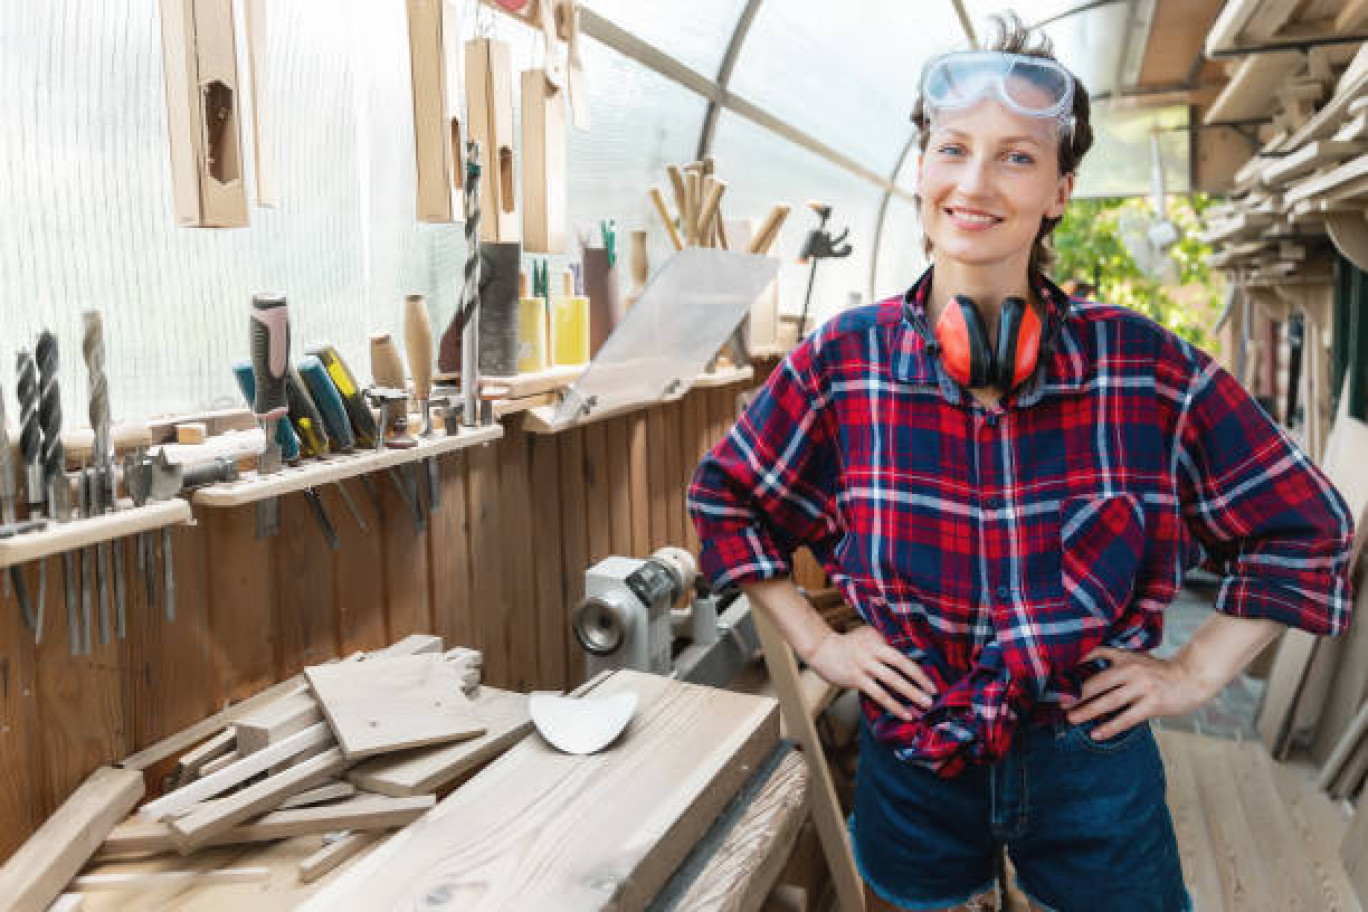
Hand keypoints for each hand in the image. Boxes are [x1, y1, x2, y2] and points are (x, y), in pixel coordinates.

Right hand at [805, 626, 936, 721]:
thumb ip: (884, 643)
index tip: (932, 680)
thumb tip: (907, 657)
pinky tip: (904, 714)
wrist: (820, 648)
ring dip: (911, 693)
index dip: (918, 667)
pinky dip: (894, 705)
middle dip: (920, 679)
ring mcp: (864, 664)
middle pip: (901, 663)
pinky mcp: (856, 678)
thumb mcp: (867, 636)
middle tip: (934, 692)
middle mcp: (872, 649)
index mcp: (878, 639)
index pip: (902, 653)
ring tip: (924, 705)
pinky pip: (879, 694)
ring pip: (892, 680)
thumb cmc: (847, 644)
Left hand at [1062, 646, 1212, 739]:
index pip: (1096, 655)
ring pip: (1109, 701)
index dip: (1076, 666)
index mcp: (1125, 657)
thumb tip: (1087, 673)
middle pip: (1098, 683)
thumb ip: (1116, 663)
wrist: (1191, 678)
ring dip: (1088, 711)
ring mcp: (1143, 687)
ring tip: (1072, 719)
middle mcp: (1132, 670)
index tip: (1059, 678)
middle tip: (1059, 704)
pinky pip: (1126, 718)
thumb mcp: (1137, 659)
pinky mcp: (1153, 704)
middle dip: (1076, 694)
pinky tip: (1096, 734)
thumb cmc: (1160, 672)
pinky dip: (1110, 727)